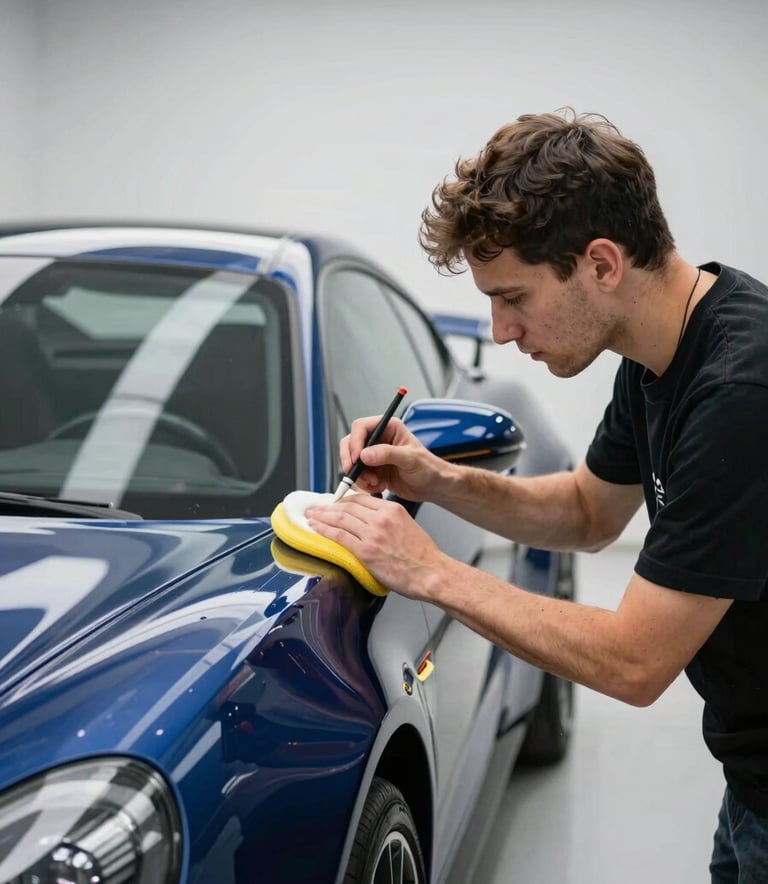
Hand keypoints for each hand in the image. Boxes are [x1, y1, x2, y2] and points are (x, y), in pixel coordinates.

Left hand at [306, 493, 443, 598]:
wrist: (431, 573)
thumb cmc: (422, 555)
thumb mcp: (408, 526)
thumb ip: (389, 520)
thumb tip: (371, 523)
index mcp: (392, 509)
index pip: (361, 499)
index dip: (343, 501)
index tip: (335, 504)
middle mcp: (381, 518)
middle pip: (347, 507)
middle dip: (328, 507)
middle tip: (317, 508)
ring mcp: (372, 534)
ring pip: (340, 519)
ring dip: (322, 517)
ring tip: (311, 516)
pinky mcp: (365, 551)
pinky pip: (339, 536)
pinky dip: (324, 531)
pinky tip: (316, 529)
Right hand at [340, 416, 446, 500]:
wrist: (433, 487)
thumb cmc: (429, 468)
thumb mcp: (410, 459)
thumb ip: (387, 454)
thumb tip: (365, 454)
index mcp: (388, 428)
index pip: (361, 427)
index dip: (355, 442)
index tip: (356, 458)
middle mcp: (379, 439)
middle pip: (351, 443)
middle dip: (351, 460)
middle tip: (355, 473)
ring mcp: (374, 455)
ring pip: (352, 461)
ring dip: (358, 475)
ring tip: (374, 482)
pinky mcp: (373, 470)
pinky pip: (358, 475)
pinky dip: (364, 483)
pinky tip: (379, 486)